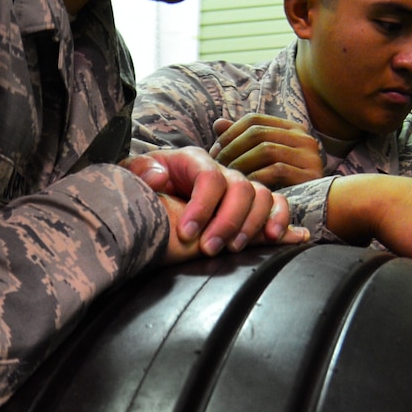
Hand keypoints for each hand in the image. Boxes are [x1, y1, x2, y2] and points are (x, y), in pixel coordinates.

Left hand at [123, 147, 305, 260]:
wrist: (154, 197)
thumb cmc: (144, 186)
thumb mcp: (131, 174)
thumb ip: (139, 170)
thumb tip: (158, 177)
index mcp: (194, 161)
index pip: (210, 178)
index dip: (202, 206)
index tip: (187, 234)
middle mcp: (222, 172)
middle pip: (241, 188)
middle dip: (227, 221)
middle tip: (209, 249)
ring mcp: (239, 187)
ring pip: (262, 196)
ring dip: (252, 225)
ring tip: (234, 248)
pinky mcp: (251, 205)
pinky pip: (276, 205)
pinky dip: (280, 219)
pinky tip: (273, 237)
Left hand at [211, 113, 323, 188]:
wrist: (321, 210)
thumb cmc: (284, 186)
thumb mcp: (262, 160)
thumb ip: (243, 141)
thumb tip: (218, 124)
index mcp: (292, 129)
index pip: (254, 120)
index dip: (230, 134)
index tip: (214, 152)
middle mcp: (304, 138)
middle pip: (258, 133)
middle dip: (232, 149)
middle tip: (217, 167)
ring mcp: (310, 155)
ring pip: (266, 149)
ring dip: (241, 163)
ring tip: (228, 178)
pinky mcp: (311, 175)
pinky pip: (277, 170)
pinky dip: (256, 177)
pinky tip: (245, 188)